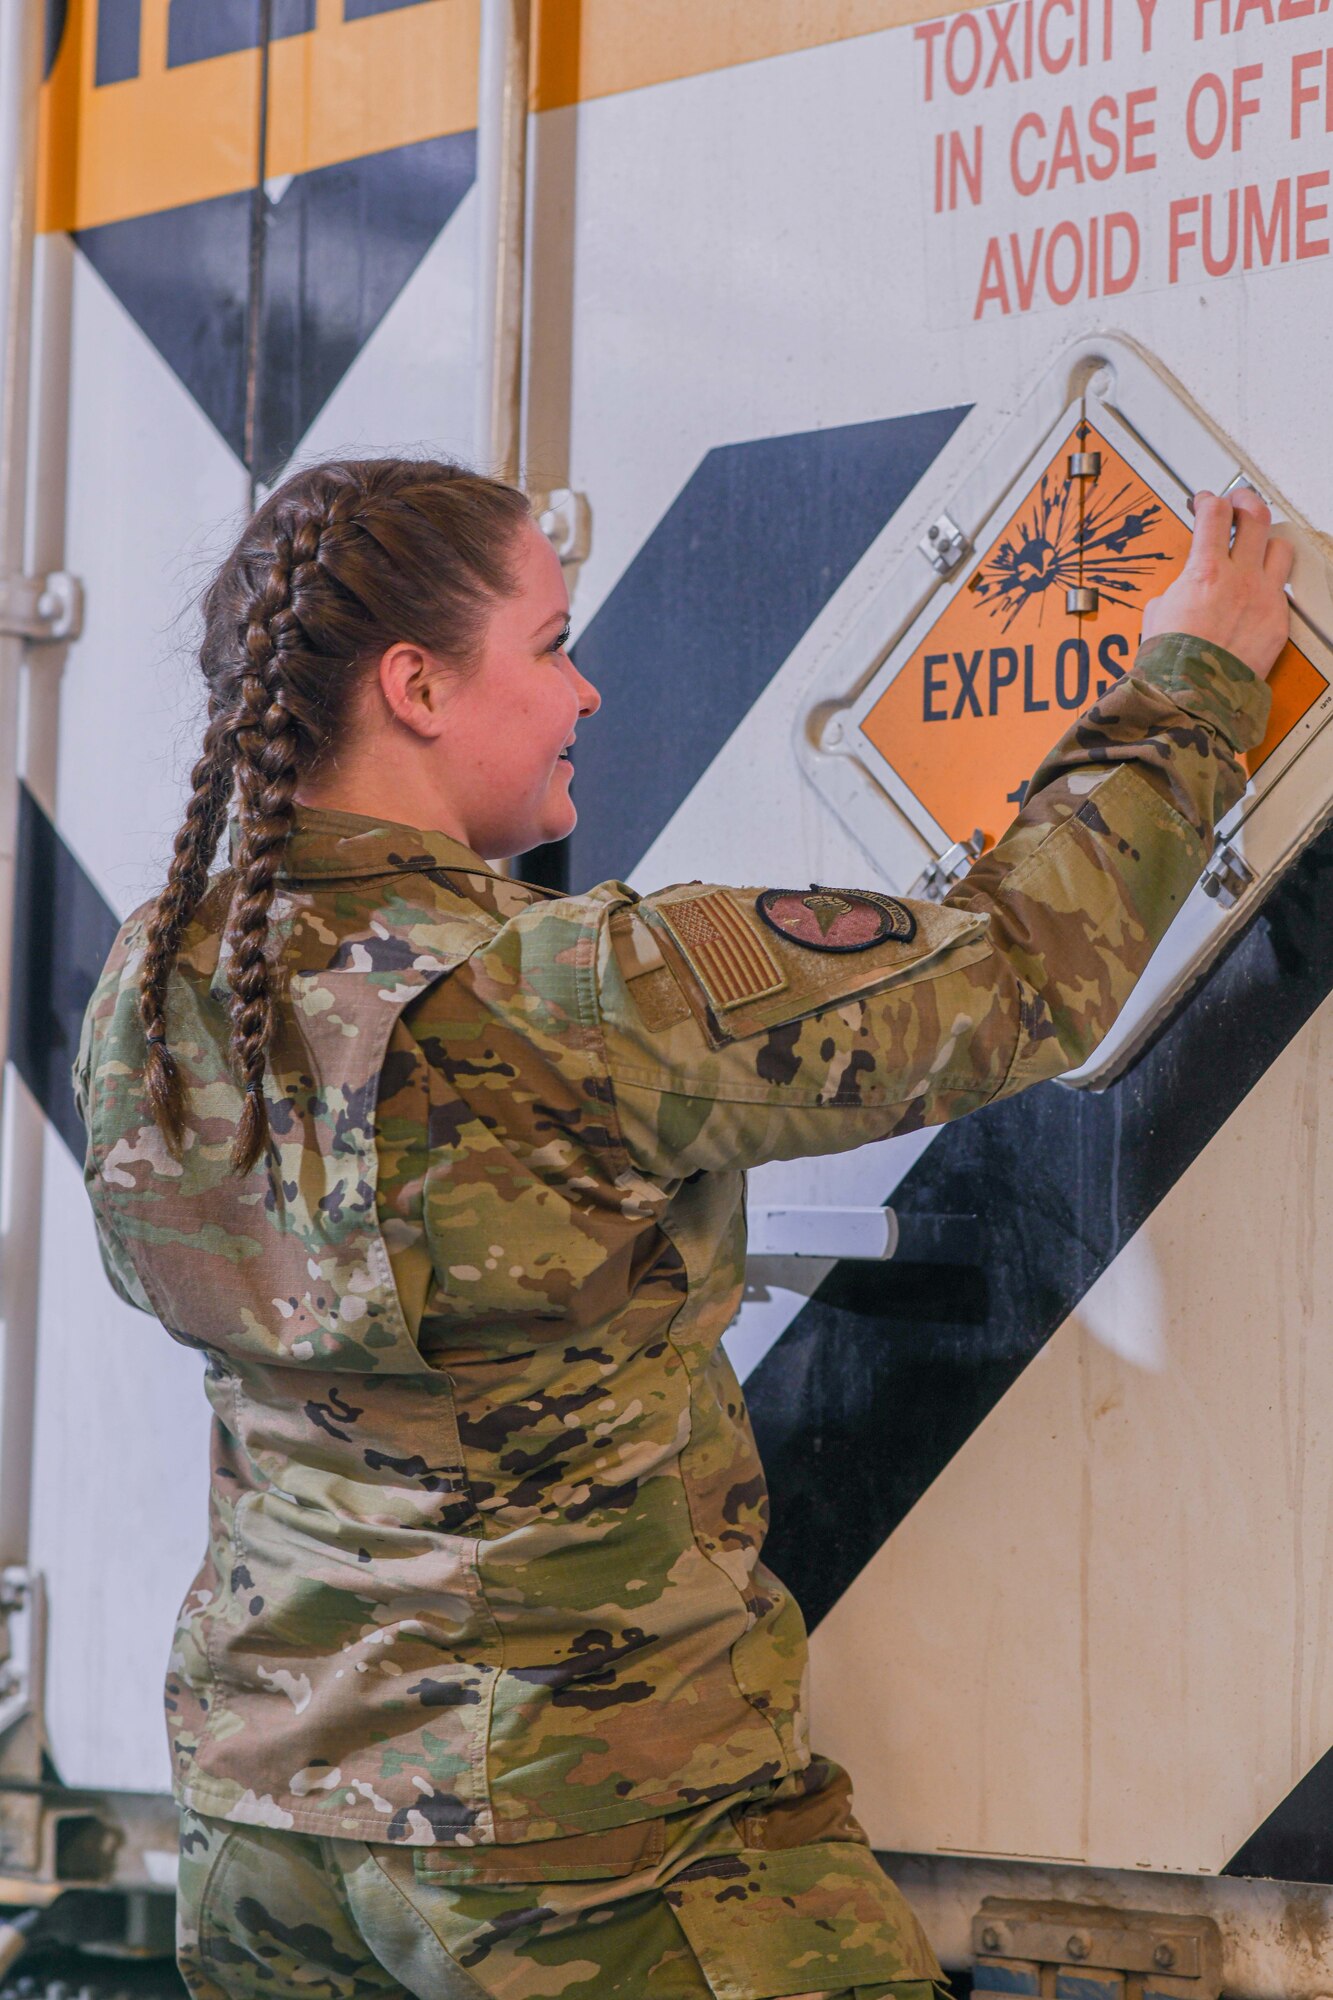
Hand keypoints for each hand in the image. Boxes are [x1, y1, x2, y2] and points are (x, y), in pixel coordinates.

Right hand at [1139, 488, 1292, 680]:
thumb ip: (1175, 590)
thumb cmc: (1170, 664)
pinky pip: (1281, 591)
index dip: (1209, 501)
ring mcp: (1264, 599)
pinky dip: (1269, 586)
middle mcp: (1241, 579)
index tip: (1205, 502)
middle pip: (1256, 516)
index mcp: (1205, 572)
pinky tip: (1257, 594)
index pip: (1215, 514)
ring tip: (1257, 546)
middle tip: (1238, 503)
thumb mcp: (1157, 616)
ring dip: (1267, 542)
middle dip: (1245, 502)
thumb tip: (1181, 590)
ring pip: (1281, 548)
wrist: (1192, 697)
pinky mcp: (1278, 623)